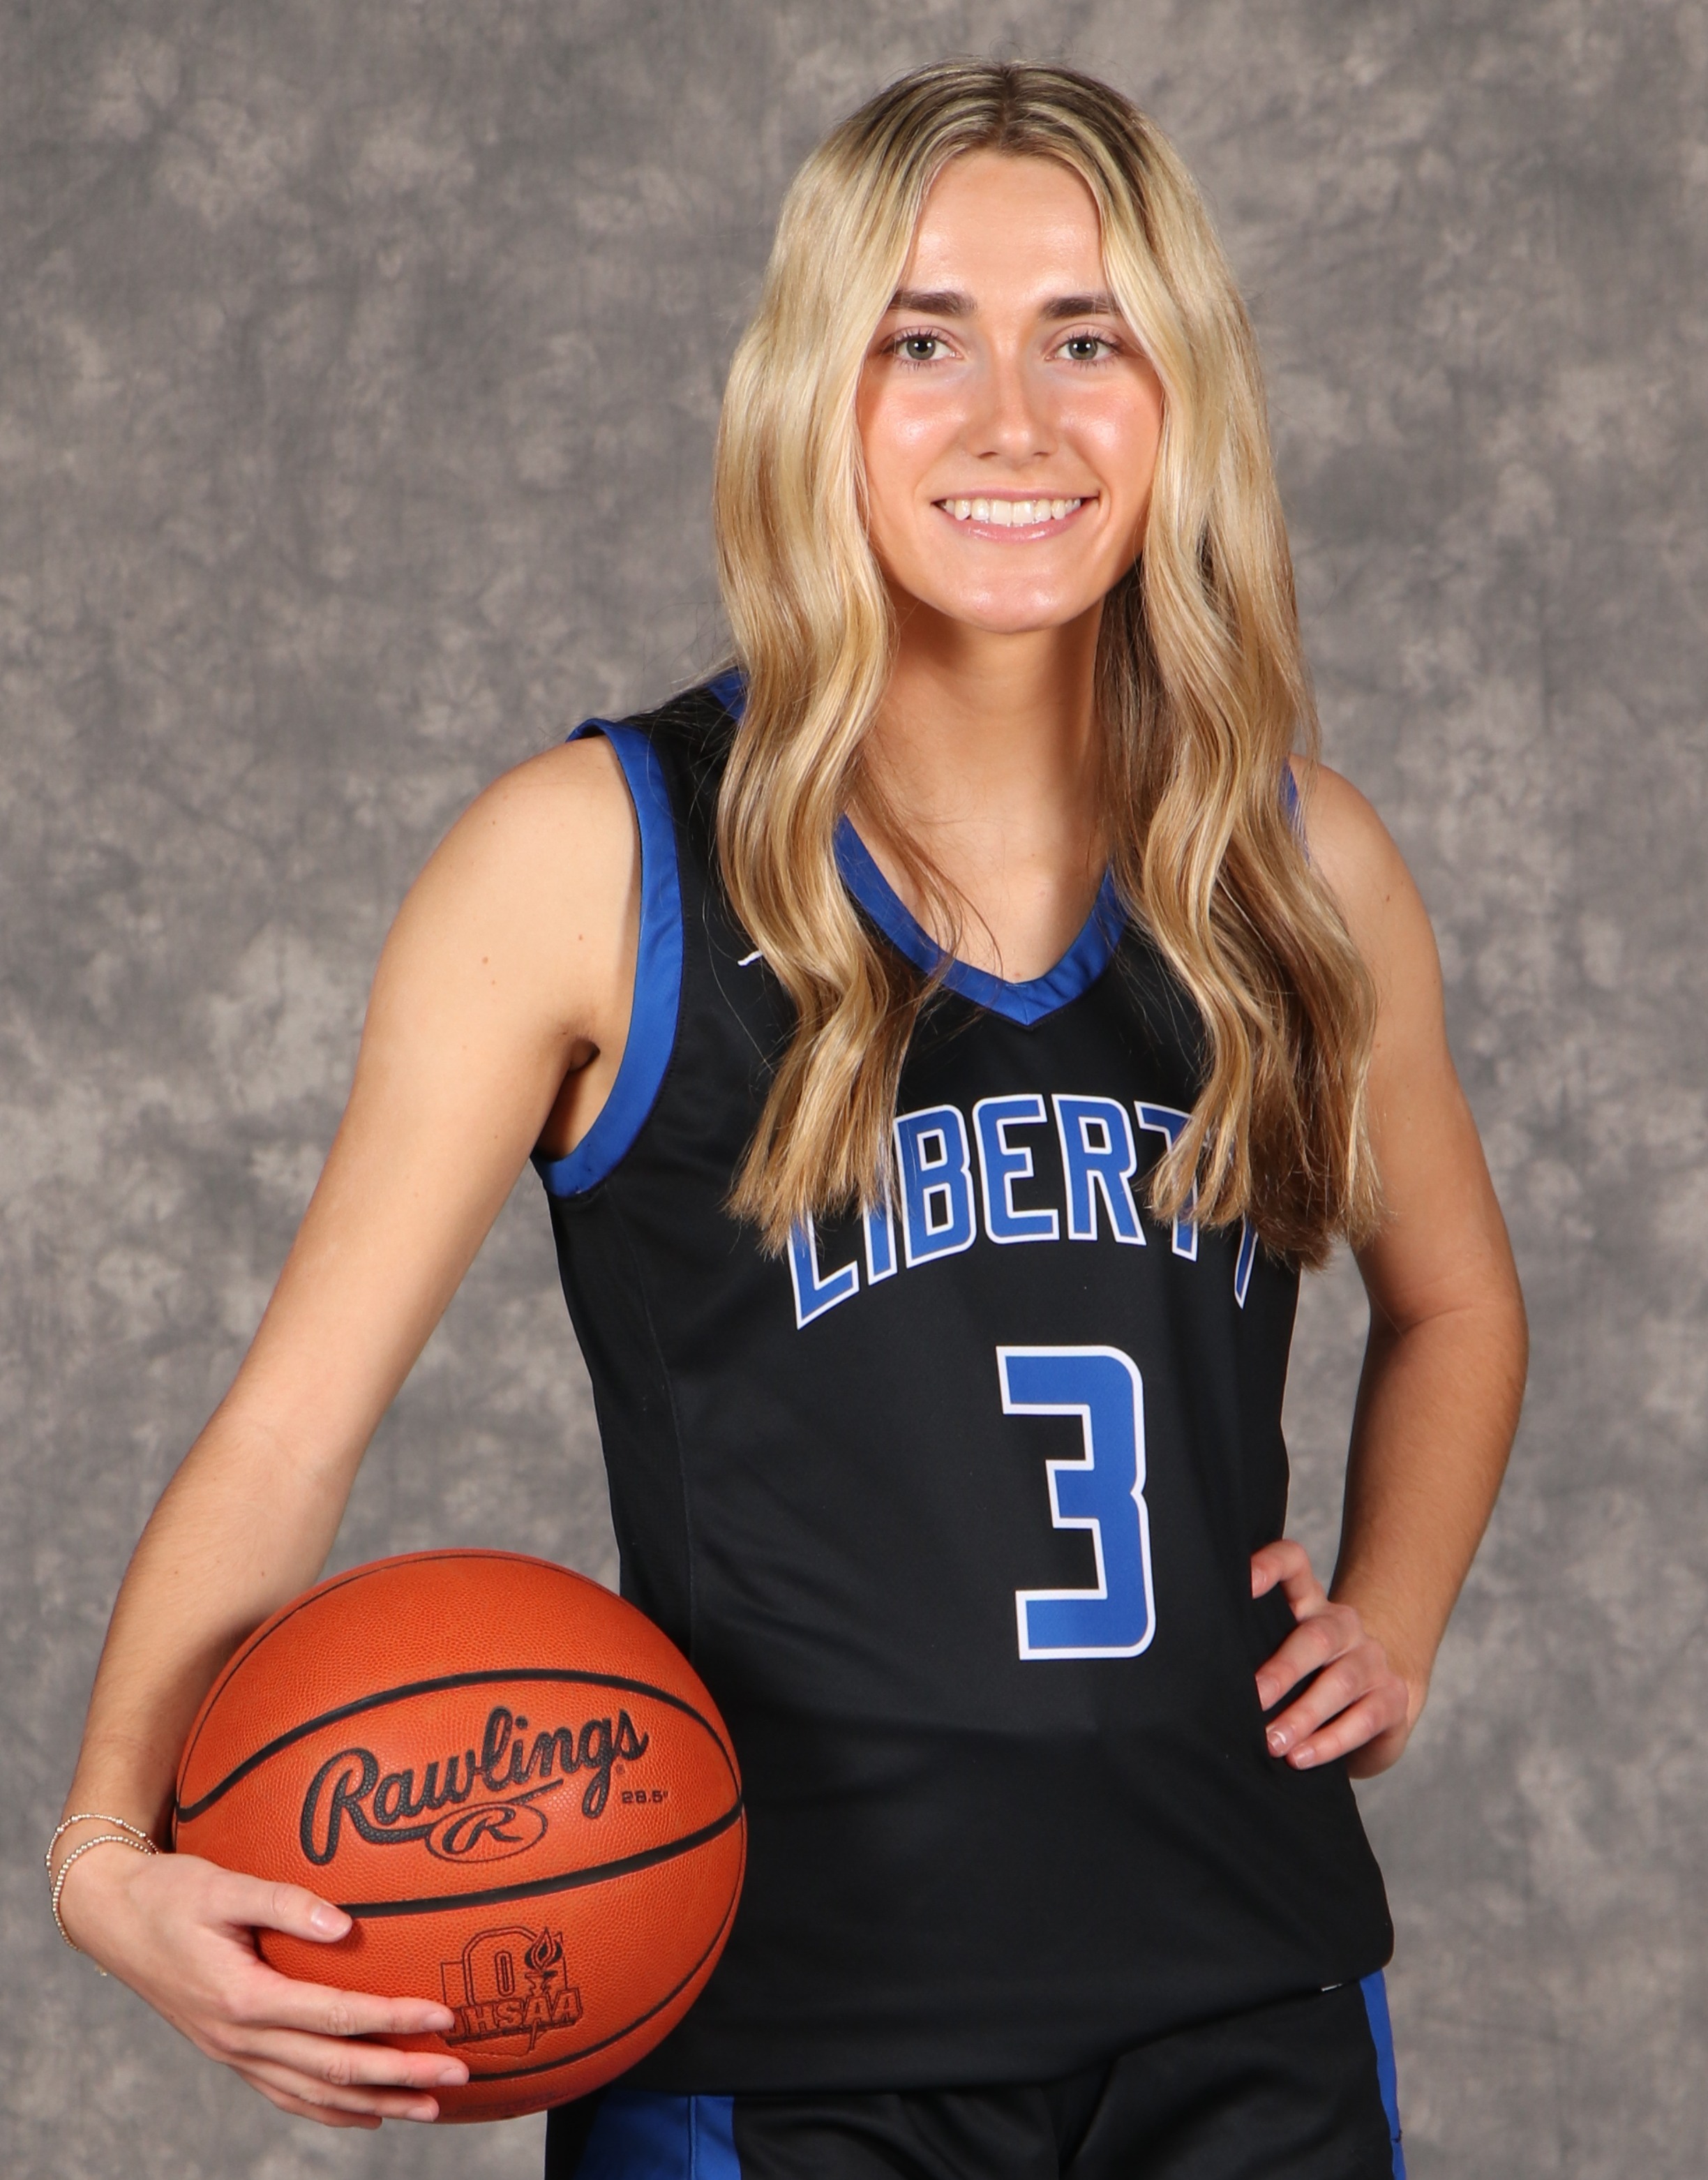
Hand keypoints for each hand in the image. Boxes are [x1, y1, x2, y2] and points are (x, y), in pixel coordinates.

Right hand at [55, 1839, 467, 2127]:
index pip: (333, 2016)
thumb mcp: (222, 1884)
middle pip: (332, 2068)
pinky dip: (329, 2110)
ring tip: (429, 2105)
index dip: (391, 2019)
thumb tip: (346, 1925)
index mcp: (241, 1997)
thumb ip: (284, 1902)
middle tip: (457, 2072)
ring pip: (313, 2093)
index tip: (442, 2014)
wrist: (111, 1918)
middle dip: (400, 2075)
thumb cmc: (169, 1893)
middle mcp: (237, 2037)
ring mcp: (231, 2052)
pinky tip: (366, 2114)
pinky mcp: (229, 2051)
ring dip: (375, 2102)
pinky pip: (285, 2094)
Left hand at [1251, 1539, 1415, 1778]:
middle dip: (1283, 1670)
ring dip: (1303, 1716)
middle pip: (1316, 1636)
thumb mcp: (1279, 1653)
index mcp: (1308, 1602)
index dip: (1270, 1565)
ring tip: (1273, 1743)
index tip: (1242, 1583)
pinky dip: (1330, 1742)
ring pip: (1340, 1682)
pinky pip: (1364, 1719)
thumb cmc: (1306, 1678)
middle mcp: (1342, 1624)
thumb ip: (1251, 1648)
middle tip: (1254, 1698)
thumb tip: (1196, 1673)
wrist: (1375, 1702)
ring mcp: (1371, 1658)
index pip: (1293, 1562)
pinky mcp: (1393, 1697)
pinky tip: (1301, 1758)